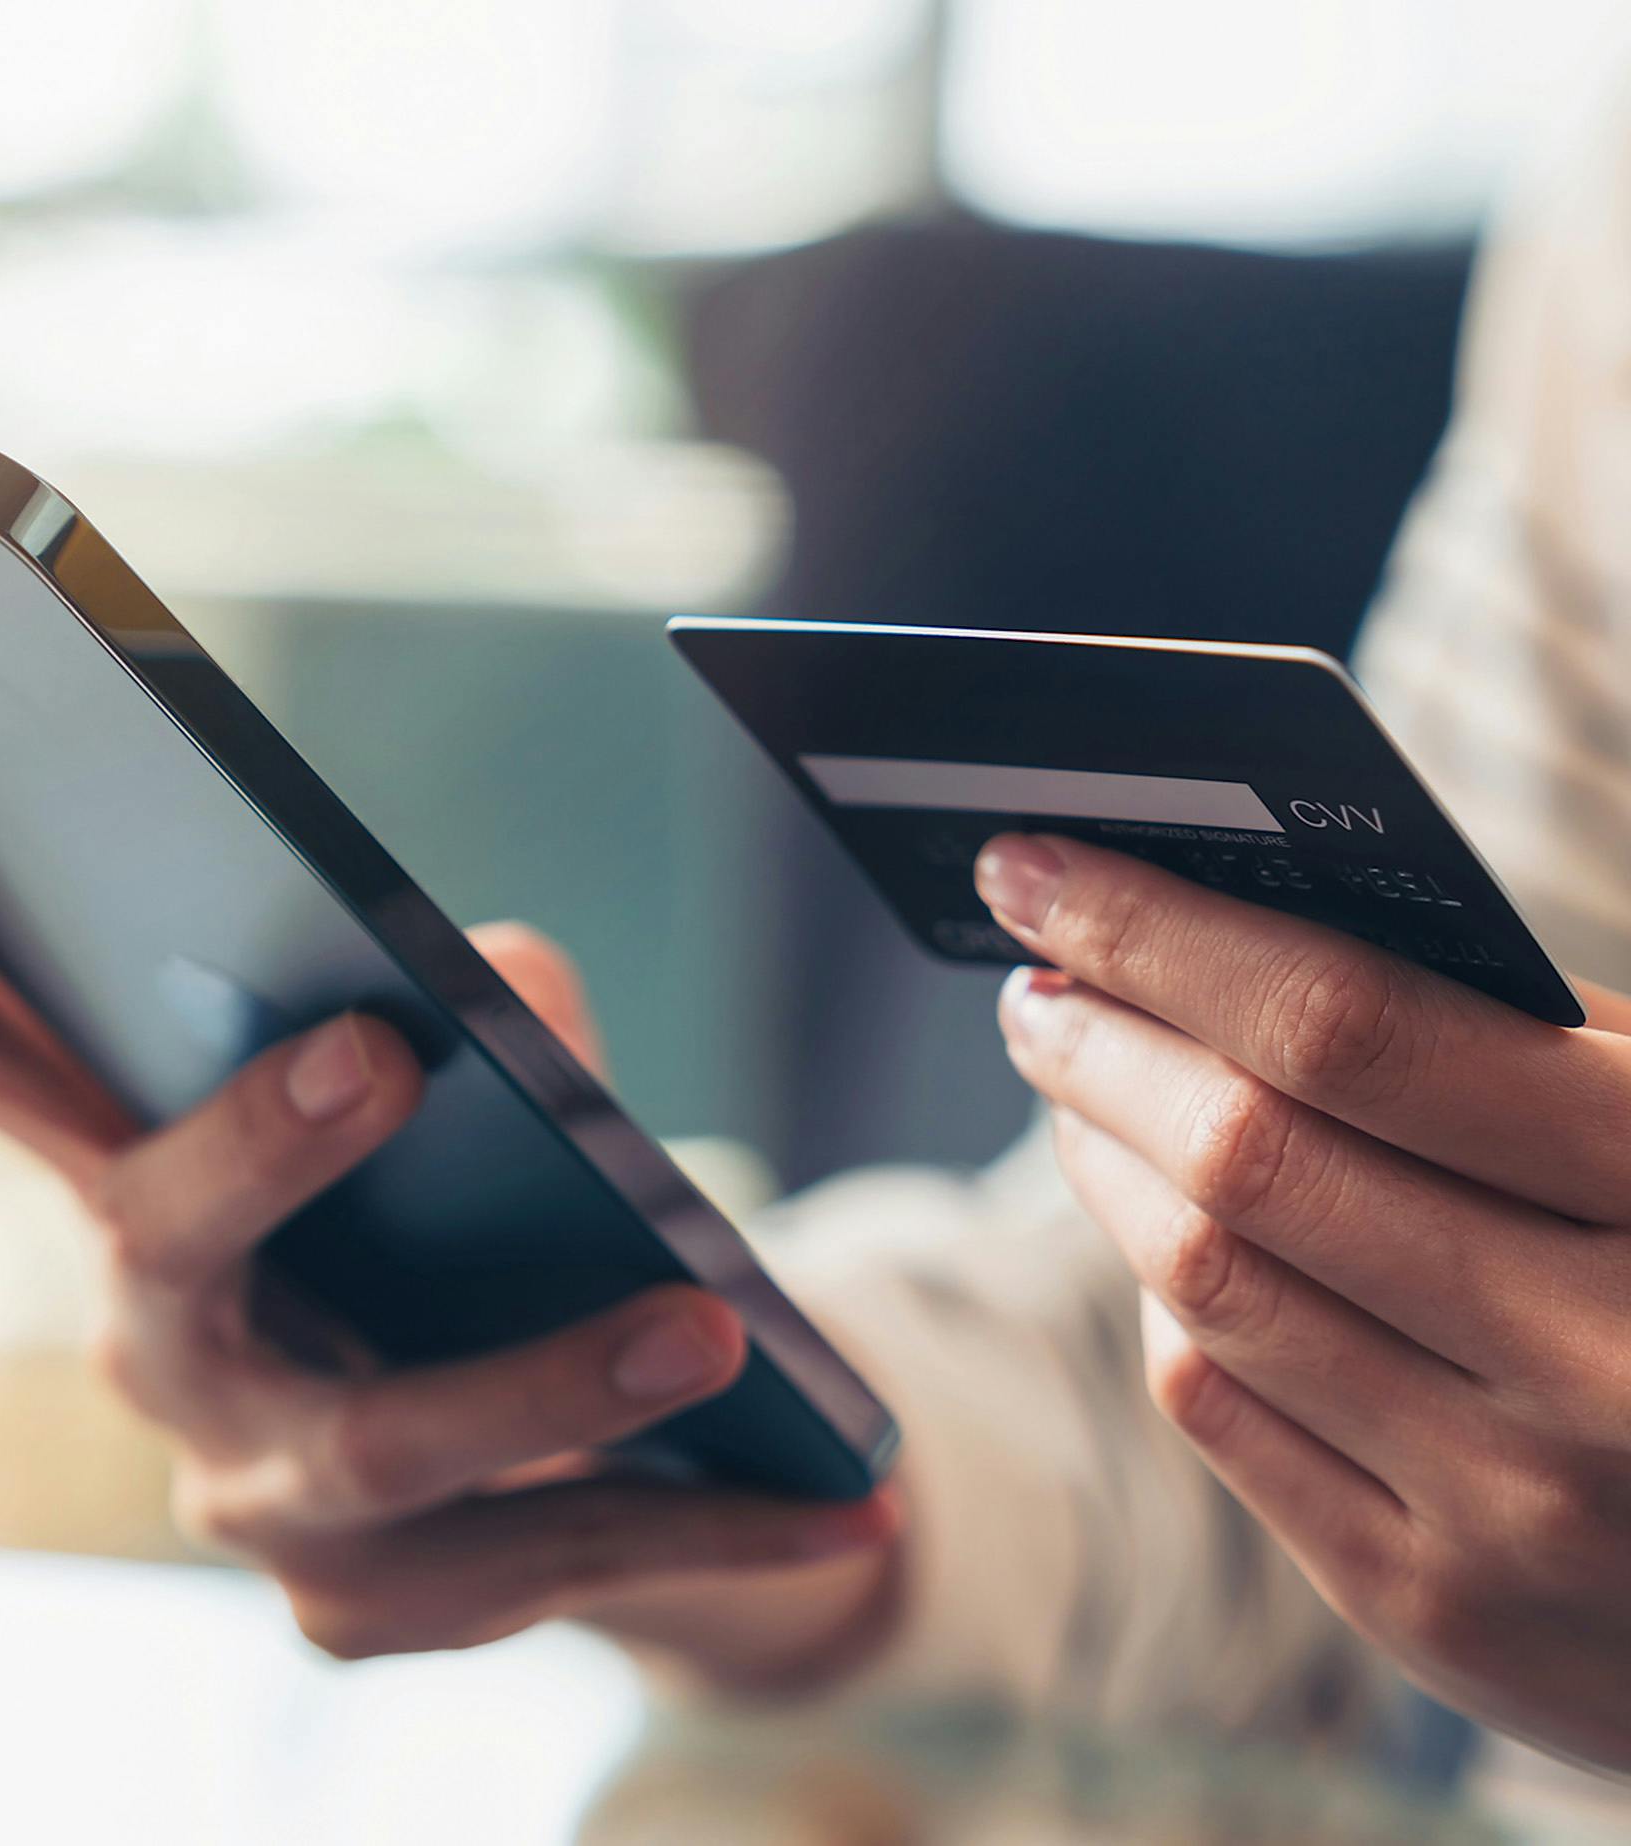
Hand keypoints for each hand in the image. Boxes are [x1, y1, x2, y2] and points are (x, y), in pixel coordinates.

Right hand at [0, 742, 898, 1684]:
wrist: (552, 1436)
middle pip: (154, 1235)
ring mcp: (260, 1497)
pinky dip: (705, 1518)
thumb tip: (503, 982)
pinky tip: (839, 1493)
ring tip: (706, 1325)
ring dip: (549, 1379)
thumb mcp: (470, 1098)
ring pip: (384, 1442)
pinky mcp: (380, 1609)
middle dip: (253, 1147)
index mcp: (141, 1178)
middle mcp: (162, 1340)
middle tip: (378, 1054)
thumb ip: (478, 1018)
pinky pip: (548, 1556)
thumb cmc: (467, 1216)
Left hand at [978, 831, 1630, 1772]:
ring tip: (1079, 1096)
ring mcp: (1511, 1505)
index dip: (1159, 935)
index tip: (1036, 870)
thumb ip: (1483, 1035)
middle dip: (1097, 1049)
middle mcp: (1598, 1355)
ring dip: (1105, 1164)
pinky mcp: (1430, 1604)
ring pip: (1204, 1286)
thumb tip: (1210, 938)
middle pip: (1242, 1160)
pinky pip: (1215, 1406)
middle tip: (1036, 991)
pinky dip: (1162, 1295)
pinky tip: (1160, 1237)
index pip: (1343, 1028)